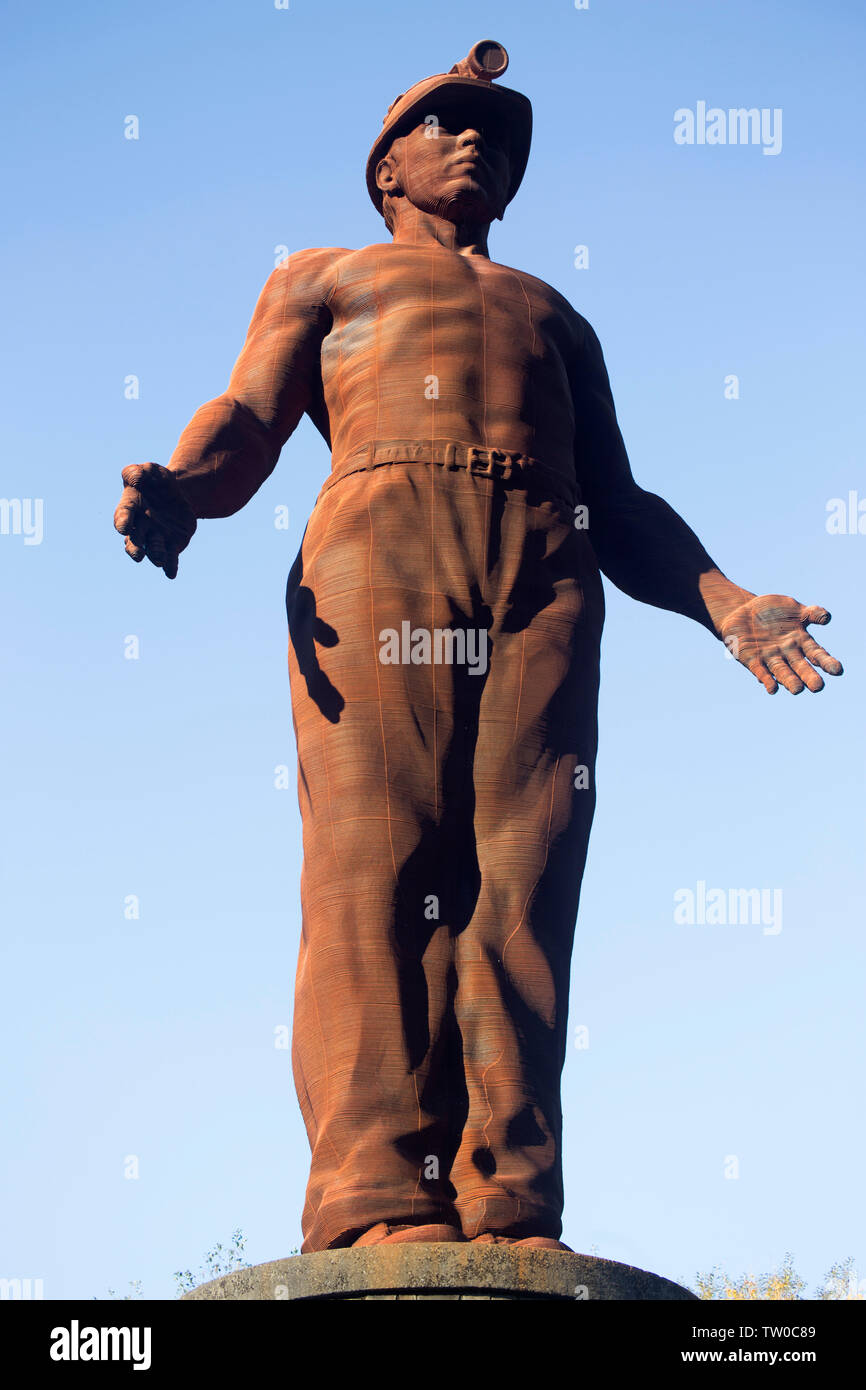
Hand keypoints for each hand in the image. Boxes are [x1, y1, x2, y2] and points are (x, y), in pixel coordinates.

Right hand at [113, 463, 196, 578]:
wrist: (180, 493)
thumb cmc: (158, 481)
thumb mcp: (150, 470)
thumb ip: (138, 471)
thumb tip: (135, 479)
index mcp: (130, 507)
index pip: (123, 515)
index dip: (122, 521)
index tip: (123, 527)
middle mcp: (140, 526)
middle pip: (134, 539)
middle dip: (135, 548)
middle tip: (138, 556)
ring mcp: (155, 537)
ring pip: (152, 550)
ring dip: (155, 556)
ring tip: (159, 561)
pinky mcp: (171, 545)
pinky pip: (170, 557)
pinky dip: (170, 566)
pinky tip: (171, 574)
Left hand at [718, 594, 842, 693]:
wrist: (743, 611)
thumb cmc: (772, 611)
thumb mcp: (793, 608)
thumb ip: (811, 613)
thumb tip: (827, 618)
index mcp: (801, 641)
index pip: (816, 653)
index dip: (826, 662)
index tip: (838, 671)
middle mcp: (788, 653)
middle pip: (800, 667)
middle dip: (808, 676)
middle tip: (817, 687)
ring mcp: (770, 657)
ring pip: (782, 672)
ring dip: (789, 681)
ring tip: (797, 690)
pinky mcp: (752, 660)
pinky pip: (760, 671)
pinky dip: (766, 679)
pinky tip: (772, 688)